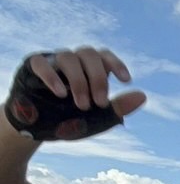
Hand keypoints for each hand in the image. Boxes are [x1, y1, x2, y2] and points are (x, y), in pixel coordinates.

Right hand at [5, 48, 144, 141]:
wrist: (40, 130)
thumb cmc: (72, 120)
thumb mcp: (99, 117)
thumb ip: (119, 107)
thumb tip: (143, 96)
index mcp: (90, 70)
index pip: (104, 56)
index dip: (115, 64)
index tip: (126, 80)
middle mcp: (73, 62)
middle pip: (88, 53)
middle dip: (98, 78)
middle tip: (100, 103)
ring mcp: (52, 62)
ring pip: (68, 57)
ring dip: (78, 81)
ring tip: (82, 106)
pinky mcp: (32, 67)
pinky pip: (42, 63)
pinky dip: (52, 77)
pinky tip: (61, 94)